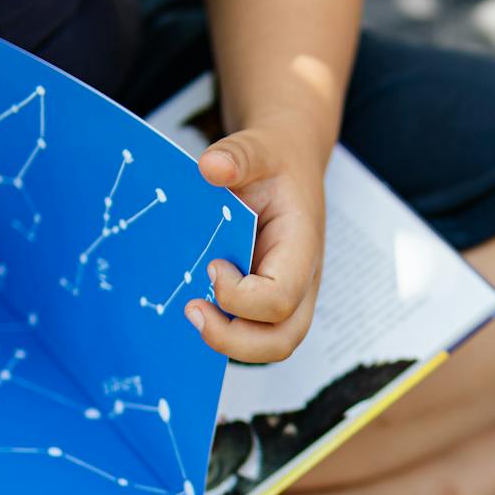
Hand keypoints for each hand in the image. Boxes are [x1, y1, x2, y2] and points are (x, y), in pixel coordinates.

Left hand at [186, 115, 327, 362]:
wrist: (288, 165)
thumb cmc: (275, 162)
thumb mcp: (259, 148)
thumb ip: (239, 155)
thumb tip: (211, 167)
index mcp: (302, 248)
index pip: (280, 298)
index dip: (240, 295)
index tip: (212, 264)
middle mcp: (302, 281)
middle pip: (283, 340)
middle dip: (233, 339)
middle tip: (192, 309)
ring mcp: (288, 296)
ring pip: (269, 346)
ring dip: (226, 340)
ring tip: (192, 310)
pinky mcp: (268, 300)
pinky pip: (252, 333)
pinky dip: (223, 330)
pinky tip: (196, 304)